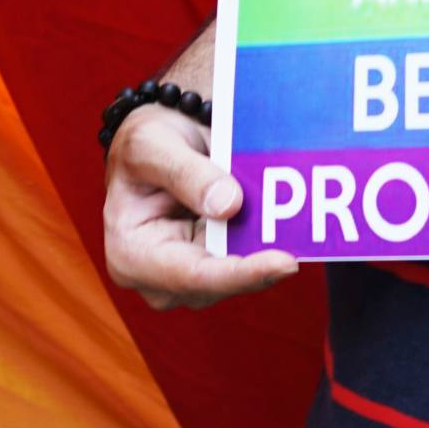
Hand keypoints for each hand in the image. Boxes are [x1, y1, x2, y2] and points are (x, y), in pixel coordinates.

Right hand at [100, 99, 299, 307]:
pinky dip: (263, 248)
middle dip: (259, 262)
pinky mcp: (208, 272)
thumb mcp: (153, 145)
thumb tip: (228, 205)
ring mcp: (182, 280)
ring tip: (284, 215)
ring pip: (237, 279)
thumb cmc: (147, 143)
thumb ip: (186, 173)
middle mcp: (153, 278)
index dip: (241, 273)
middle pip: (220, 283)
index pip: (192, 275)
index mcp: (129, 253)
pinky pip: (244, 267)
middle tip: (299, 236)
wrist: (158, 144)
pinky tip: (282, 226)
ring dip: (262, 251)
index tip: (286, 262)